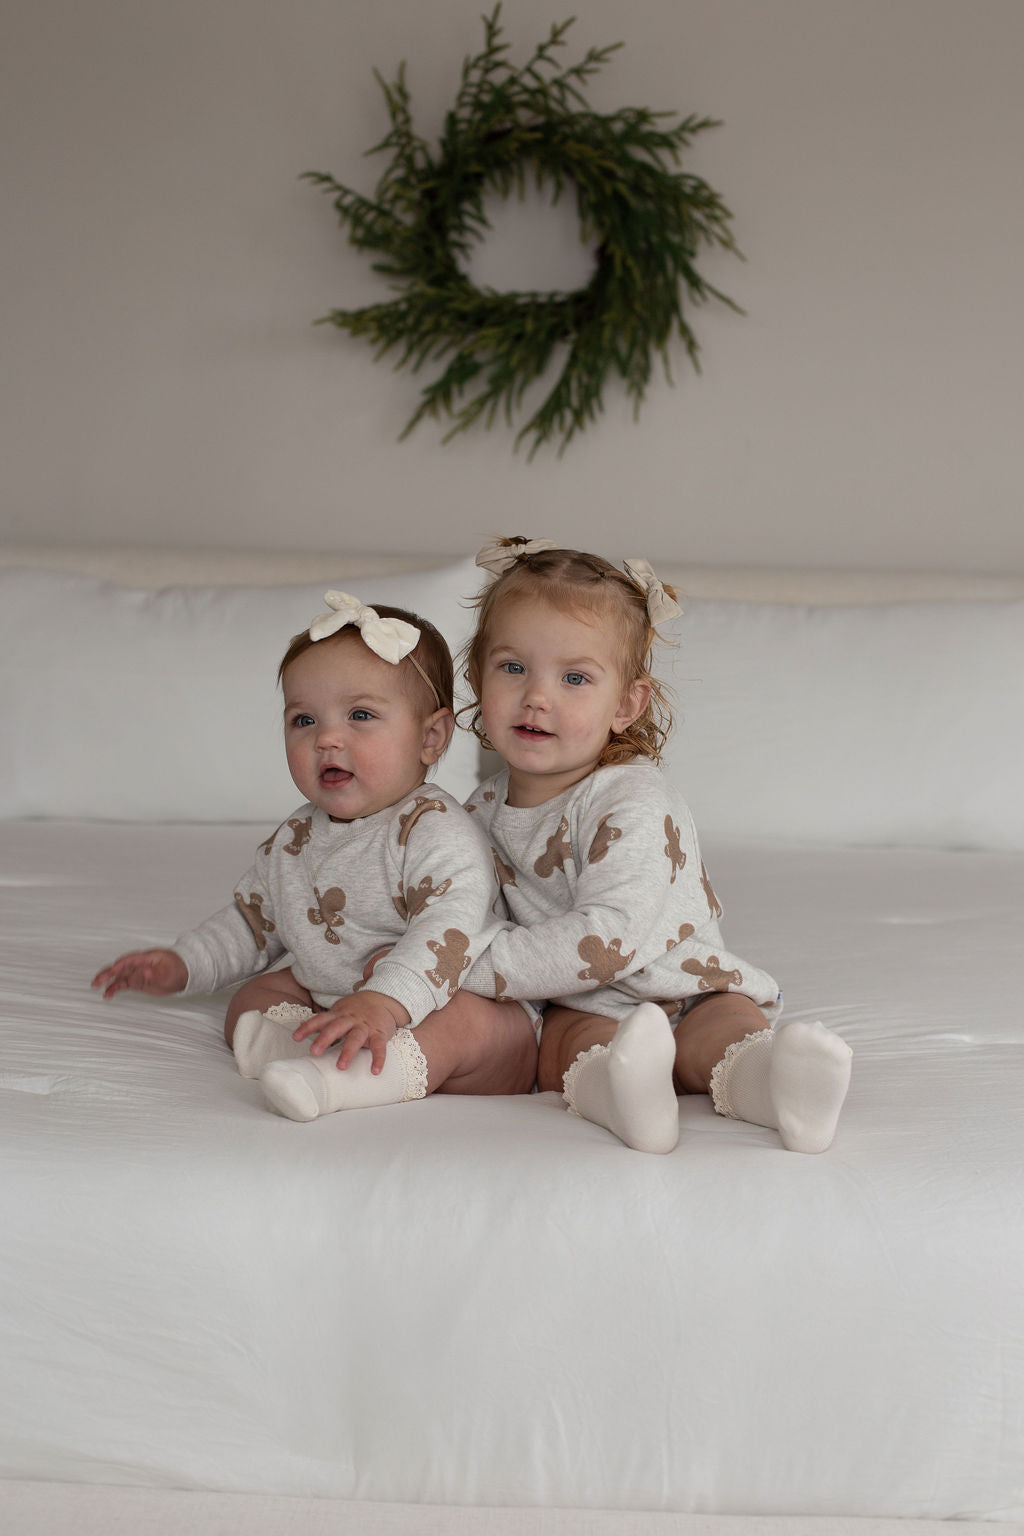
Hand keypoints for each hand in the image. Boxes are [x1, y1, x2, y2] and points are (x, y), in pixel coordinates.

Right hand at [92, 948, 187, 999]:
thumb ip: (155, 973)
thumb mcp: (168, 971)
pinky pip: (122, 984)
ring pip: (118, 976)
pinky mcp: (137, 981)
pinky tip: (107, 994)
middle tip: (97, 981)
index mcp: (145, 958)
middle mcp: (138, 965)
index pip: (128, 961)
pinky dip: (114, 988)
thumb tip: (145, 972)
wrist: (183, 973)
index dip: (119, 966)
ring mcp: (136, 973)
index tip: (112, 971)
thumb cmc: (177, 968)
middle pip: (119, 967)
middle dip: (107, 973)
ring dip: (107, 980)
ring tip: (95, 986)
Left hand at [293, 990, 410, 1073]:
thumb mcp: (339, 1011)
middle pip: (336, 1027)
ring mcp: (365, 1026)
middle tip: (314, 1052)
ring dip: (348, 1051)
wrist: (383, 997)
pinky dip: (378, 1059)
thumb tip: (299, 1028)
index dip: (308, 1027)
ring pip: (356, 1038)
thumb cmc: (357, 1009)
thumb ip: (323, 1021)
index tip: (295, 1037)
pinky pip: (379, 1046)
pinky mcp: (380, 1033)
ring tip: (341, 1067)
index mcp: (339, 1014)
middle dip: (324, 1039)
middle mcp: (351, 1019)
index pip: (321, 1019)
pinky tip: (375, 1071)